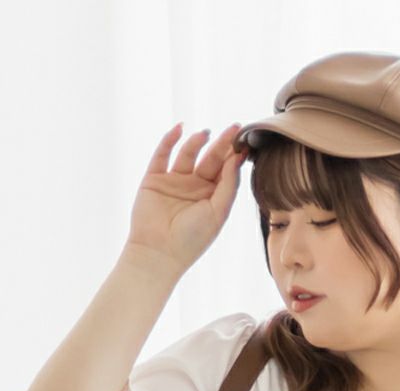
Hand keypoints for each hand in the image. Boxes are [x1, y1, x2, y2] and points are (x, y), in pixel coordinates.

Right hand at [125, 121, 247, 272]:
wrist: (159, 253)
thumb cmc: (193, 239)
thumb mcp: (218, 212)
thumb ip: (229, 184)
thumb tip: (238, 157)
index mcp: (213, 197)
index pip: (226, 170)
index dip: (235, 155)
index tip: (246, 140)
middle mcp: (195, 187)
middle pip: (210, 158)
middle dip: (222, 144)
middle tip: (234, 128)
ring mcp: (174, 181)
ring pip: (188, 153)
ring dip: (197, 141)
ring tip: (207, 132)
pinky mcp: (154, 179)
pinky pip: (162, 155)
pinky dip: (169, 140)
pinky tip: (180, 129)